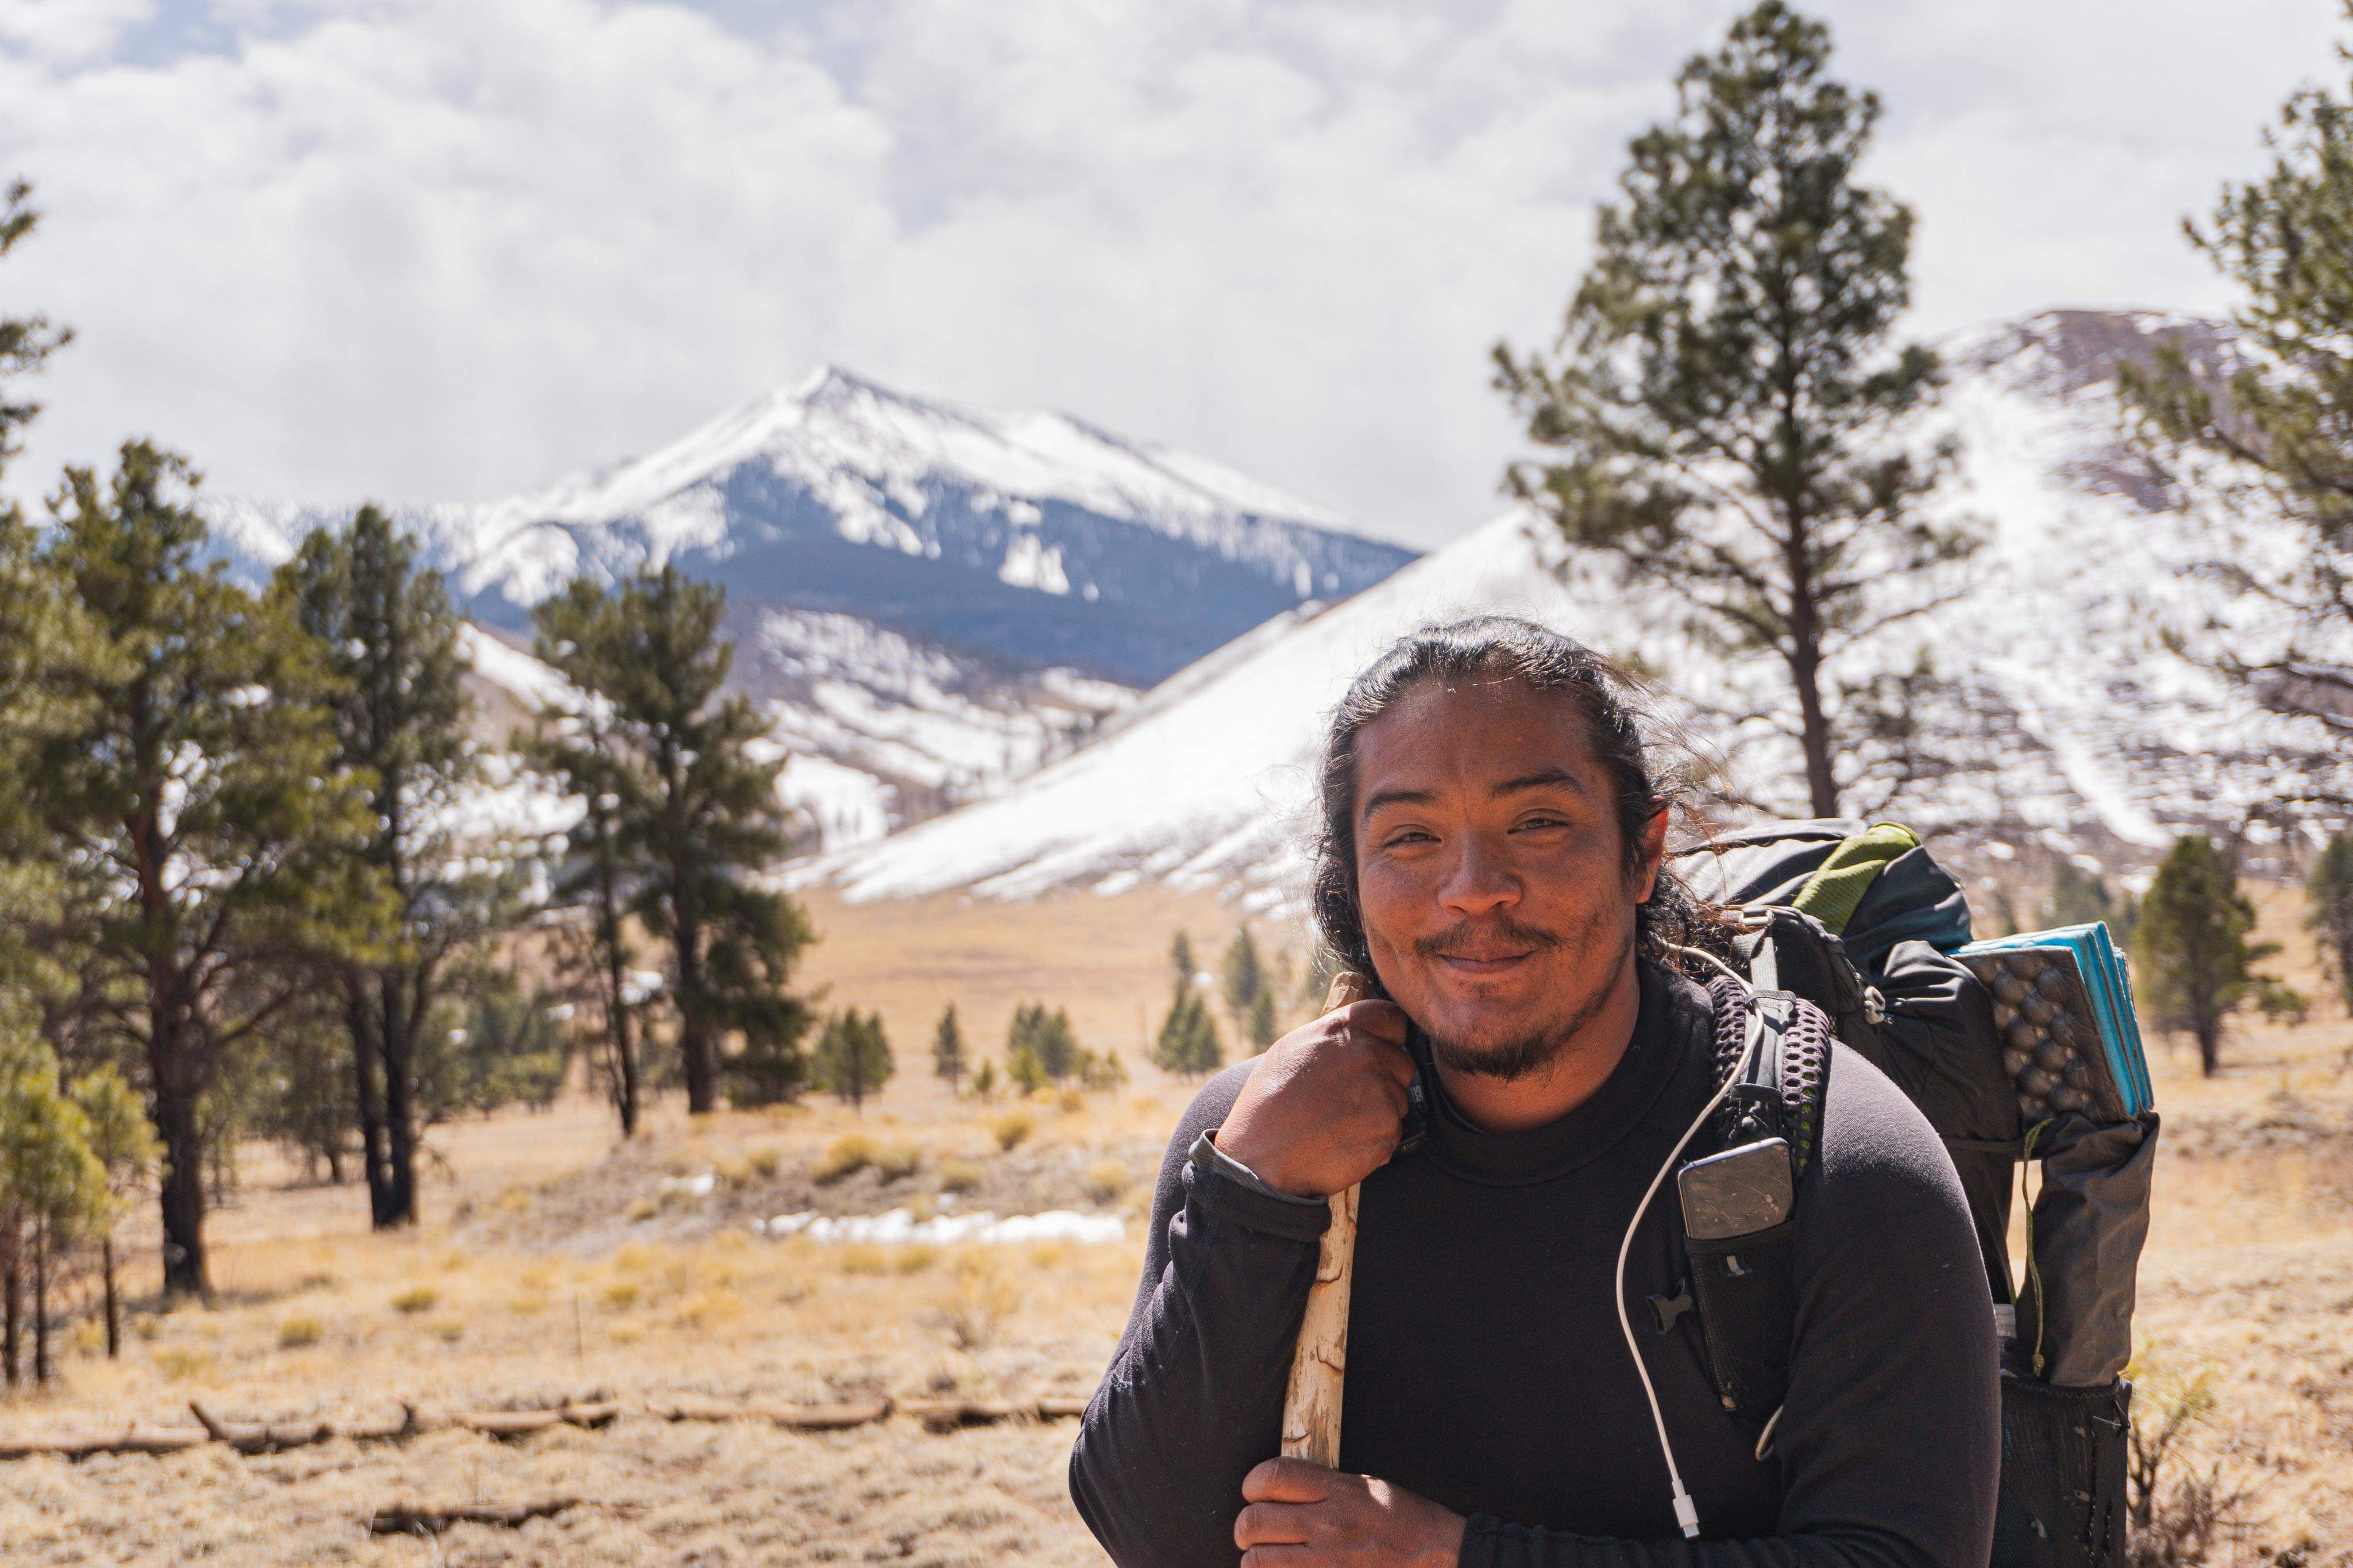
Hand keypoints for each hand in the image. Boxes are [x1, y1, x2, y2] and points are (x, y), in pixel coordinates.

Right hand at [1214, 998, 1414, 1197]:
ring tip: (1340, 1123)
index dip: (1389, 1038)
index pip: (1393, 1019)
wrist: (1261, 1158)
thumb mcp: (1293, 1049)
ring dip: (1379, 1111)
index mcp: (1343, 1030)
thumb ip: (1335, 1036)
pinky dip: (1376, 1140)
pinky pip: (1394, 1131)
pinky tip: (1345, 1142)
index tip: (1379, 1052)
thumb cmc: (1270, 1103)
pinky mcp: (1387, 1128)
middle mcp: (1367, 1054)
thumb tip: (1363, 1035)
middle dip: (1386, 1079)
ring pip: (1399, 1100)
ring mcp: (1381, 1091)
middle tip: (1349, 1099)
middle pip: (1402, 1063)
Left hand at [1234, 1457, 1465, 1567]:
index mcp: (1338, 1490)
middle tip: (1250, 1531)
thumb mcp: (1364, 1486)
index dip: (1252, 1483)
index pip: (1274, 1476)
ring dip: (1254, 1559)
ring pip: (1259, 1561)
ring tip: (1263, 1557)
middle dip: (1245, 1526)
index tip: (1253, 1491)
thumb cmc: (1403, 1519)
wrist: (1438, 1555)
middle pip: (1256, 1520)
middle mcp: (1328, 1524)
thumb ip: (1321, 1486)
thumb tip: (1278, 1489)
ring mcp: (1327, 1562)